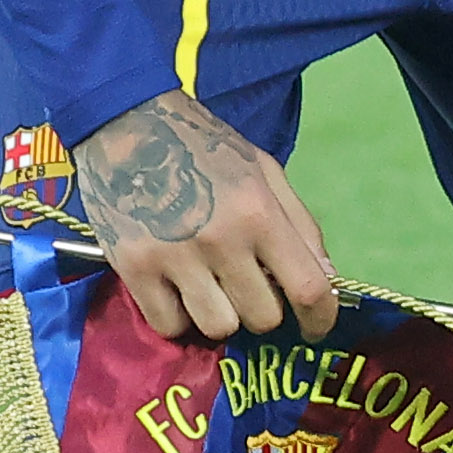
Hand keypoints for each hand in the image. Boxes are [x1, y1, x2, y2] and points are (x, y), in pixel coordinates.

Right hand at [65, 88, 337, 344]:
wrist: (128, 124)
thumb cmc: (206, 147)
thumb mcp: (266, 172)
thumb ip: (300, 225)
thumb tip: (325, 279)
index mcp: (260, 213)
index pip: (308, 288)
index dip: (320, 318)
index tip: (316, 328)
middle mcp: (221, 240)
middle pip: (262, 317)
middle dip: (266, 310)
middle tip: (251, 290)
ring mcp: (173, 258)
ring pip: (218, 327)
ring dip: (223, 316)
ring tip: (214, 290)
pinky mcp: (131, 268)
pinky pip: (168, 325)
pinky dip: (179, 318)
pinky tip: (179, 292)